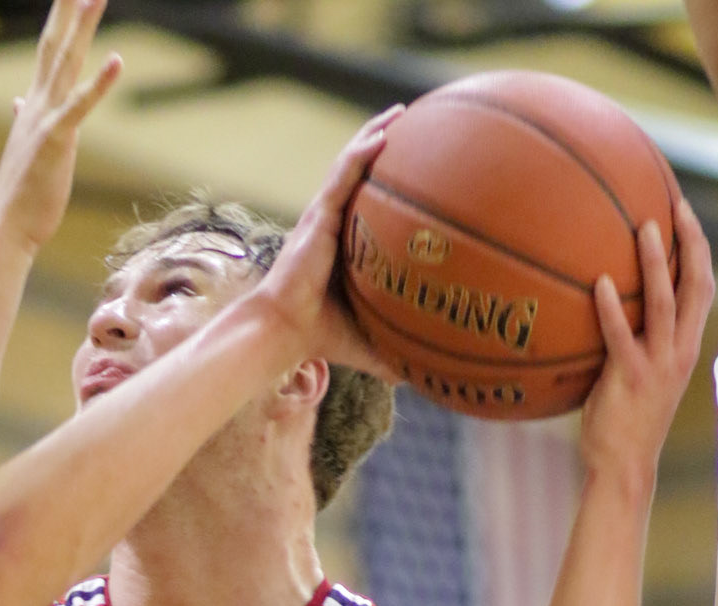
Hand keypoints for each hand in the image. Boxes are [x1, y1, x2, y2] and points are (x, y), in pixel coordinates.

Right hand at [0, 0, 121, 256]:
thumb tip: (18, 102)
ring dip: (81, 27)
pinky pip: (80, 106)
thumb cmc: (20, 194)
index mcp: (34, 104)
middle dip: (67, 7)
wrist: (6, 228)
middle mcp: (37, 103)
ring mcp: (46, 119)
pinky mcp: (57, 140)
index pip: (50, 50)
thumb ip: (25, 119)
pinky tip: (117, 60)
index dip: (61, 19)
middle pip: (56, 42)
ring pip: (66, 62)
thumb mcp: (27, 147)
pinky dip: (99, 83)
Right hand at [254, 108, 405, 380]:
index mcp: (347, 243)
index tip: (426, 164)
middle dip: (388, 144)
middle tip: (420, 124)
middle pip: (364, 172)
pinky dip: (363, 152)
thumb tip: (433, 379)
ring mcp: (325, 215)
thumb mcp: (371, 342)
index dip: (394, 179)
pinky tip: (386, 134)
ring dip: (376, 133)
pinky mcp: (317, 215)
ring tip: (402, 113)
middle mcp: (336, 222)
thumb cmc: (322, 337)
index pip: (372, 202)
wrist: (284, 331)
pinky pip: (343, 175)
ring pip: (352, 163)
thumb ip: (401, 351)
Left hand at [580, 196, 713, 487]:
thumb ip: (633, 341)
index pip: (701, 288)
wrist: (623, 467)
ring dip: (655, 263)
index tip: (684, 214)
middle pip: (695, 285)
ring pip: (664, 303)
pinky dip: (612, 308)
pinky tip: (600, 282)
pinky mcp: (630, 379)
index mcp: (685, 347)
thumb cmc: (623, 421)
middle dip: (689, 242)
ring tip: (642, 228)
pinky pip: (621, 336)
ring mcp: (657, 365)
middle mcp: (679, 351)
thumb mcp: (638, 373)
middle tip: (671, 206)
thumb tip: (605, 306)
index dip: (697, 248)